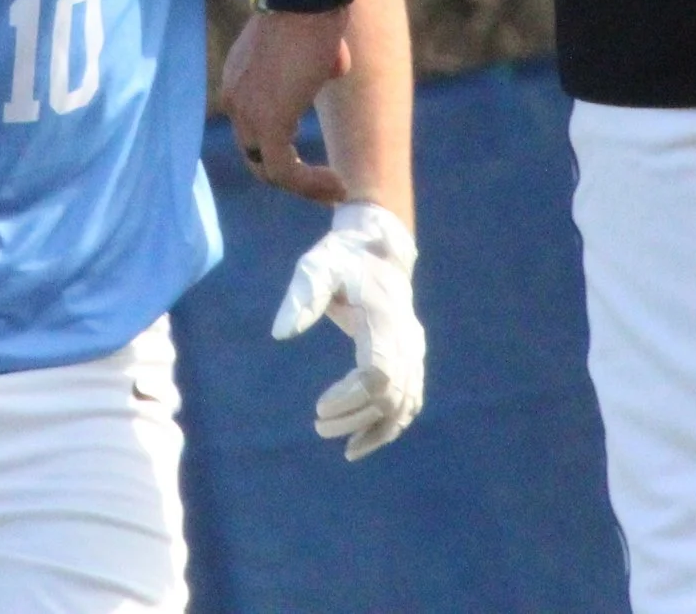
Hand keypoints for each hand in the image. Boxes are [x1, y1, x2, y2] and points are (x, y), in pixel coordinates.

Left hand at [222, 8, 351, 202]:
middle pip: (255, 153)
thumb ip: (313, 62)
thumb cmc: (313, 7)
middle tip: (322, 183)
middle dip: (288, 171)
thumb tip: (331, 67)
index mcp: (238, 77)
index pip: (251, 126)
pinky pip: (286, 171)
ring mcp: (247, 113)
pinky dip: (310, 186)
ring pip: (270, 169)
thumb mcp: (309, 40)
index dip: (280, 145)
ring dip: (305, 185)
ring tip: (336, 188)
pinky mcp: (270, 124)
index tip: (309, 157)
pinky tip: (337, 185)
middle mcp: (233, 97)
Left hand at [275, 200, 425, 460]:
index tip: (319, 407)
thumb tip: (280, 333)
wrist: (379, 247)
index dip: (351, 398)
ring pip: (405, 405)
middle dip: (356, 417)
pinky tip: (364, 440)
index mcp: (386, 319)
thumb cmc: (344, 257)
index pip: (378, 374)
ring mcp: (415, 350)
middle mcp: (407, 339)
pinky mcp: (413, 358)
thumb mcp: (319, 266)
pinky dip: (391, 426)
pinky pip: (410, 401)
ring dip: (375, 429)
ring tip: (344, 447)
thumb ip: (303, 296)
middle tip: (318, 425)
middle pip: (391, 396)